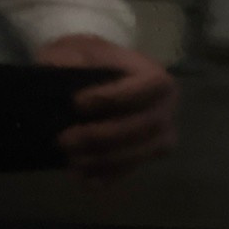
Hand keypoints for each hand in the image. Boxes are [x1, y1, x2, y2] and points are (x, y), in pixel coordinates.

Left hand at [36, 34, 177, 179]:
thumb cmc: (88, 62)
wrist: (92, 83)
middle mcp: (165, 107)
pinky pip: (131, 171)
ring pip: (141, 152)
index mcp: (154, 74)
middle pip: (146, 125)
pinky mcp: (145, 157)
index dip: (116, 97)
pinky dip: (107, 176)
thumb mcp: (75, 49)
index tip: (77, 103)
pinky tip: (83, 179)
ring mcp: (160, 136)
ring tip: (71, 159)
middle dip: (103, 135)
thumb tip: (63, 73)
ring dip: (104, 159)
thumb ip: (70, 58)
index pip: (150, 86)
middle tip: (64, 139)